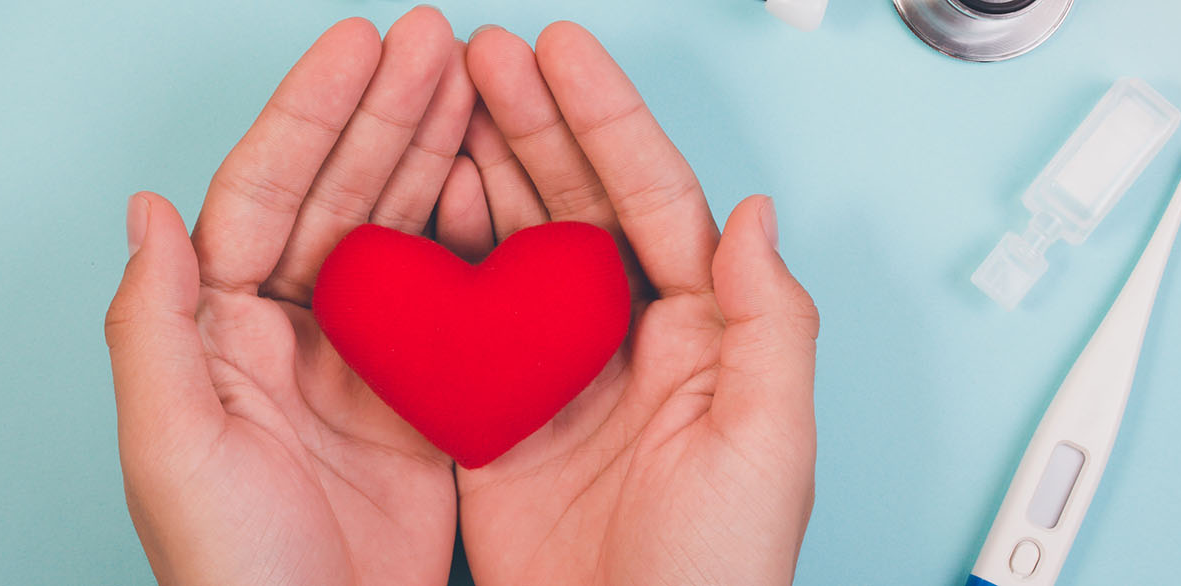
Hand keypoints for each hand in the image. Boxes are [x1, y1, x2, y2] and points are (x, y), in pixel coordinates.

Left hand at [104, 8, 480, 584]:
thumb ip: (156, 324)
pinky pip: (450, 291)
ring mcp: (361, 357)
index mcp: (219, 328)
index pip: (263, 193)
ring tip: (470, 82)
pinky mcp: (421, 393)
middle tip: (432, 44)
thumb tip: (148, 211)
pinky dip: (475, 232)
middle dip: (384, 112)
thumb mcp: (174, 446)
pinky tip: (495, 182)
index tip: (355, 51)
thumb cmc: (233, 568)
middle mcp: (287, 330)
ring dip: (430, 152)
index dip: (310, 116)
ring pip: (398, 227)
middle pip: (338, 193)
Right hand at [452, 23, 820, 584]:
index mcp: (700, 332)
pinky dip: (432, 263)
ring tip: (439, 108)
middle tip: (481, 57)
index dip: (606, 120)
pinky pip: (459, 321)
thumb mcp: (769, 444)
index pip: (652, 198)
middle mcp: (624, 340)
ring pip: (510, 247)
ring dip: (478, 174)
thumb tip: (755, 217)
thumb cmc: (717, 573)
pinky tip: (411, 213)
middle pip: (574, 203)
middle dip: (530, 124)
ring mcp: (552, 373)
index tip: (561, 54)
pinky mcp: (493, 416)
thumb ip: (767, 324)